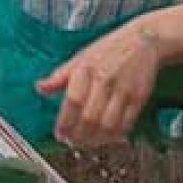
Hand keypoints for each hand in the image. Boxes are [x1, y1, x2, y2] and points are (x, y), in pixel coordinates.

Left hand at [36, 19, 164, 145]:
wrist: (142, 39)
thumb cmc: (109, 49)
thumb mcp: (80, 57)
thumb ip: (59, 76)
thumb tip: (40, 88)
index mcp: (87, 69)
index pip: (73, 102)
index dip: (65, 123)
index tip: (60, 134)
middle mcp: (105, 79)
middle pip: (90, 118)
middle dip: (79, 137)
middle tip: (73, 142)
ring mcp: (123, 89)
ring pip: (108, 125)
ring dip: (96, 140)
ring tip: (88, 142)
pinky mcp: (139, 97)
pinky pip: (126, 124)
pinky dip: (114, 136)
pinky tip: (106, 137)